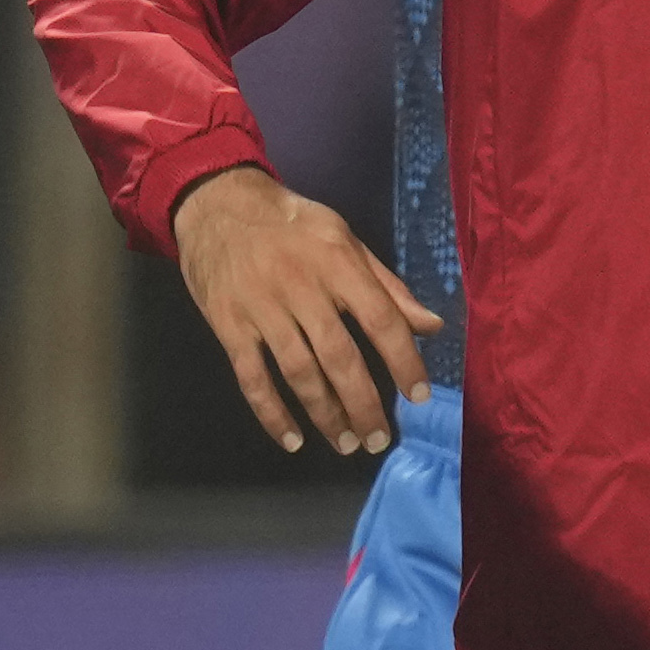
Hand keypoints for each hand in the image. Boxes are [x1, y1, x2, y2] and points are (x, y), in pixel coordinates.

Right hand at [168, 165, 439, 458]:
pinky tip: (292, 439)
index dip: (404, 361)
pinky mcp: (228, 325)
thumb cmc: (292, 224)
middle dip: (363, 403)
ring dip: (325, 414)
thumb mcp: (346, 240)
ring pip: (298, 373)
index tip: (419, 396)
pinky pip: (252, 377)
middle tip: (381, 438)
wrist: (217, 205)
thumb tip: (431, 326)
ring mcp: (261, 309)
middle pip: (339, 356)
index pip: (381, 320)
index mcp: (339, 264)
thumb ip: (388, 287)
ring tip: (347, 443)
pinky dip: (271, 413)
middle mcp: (301, 288)